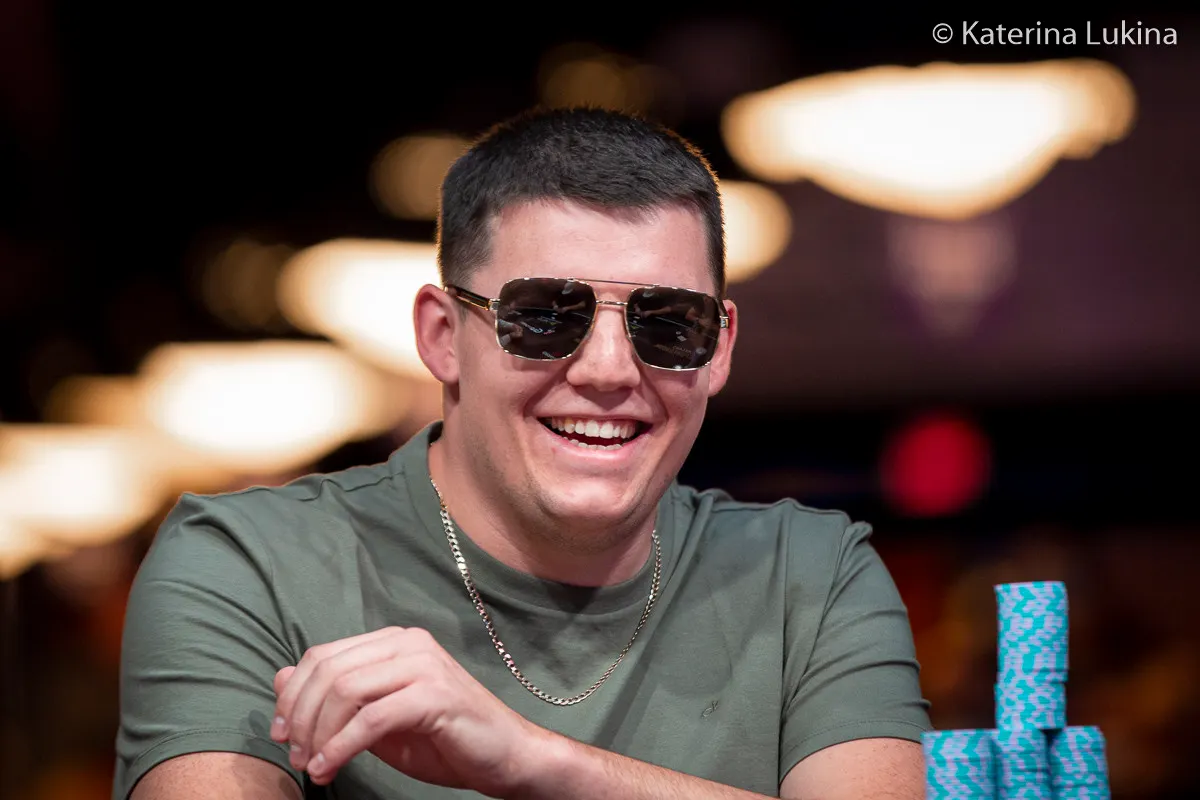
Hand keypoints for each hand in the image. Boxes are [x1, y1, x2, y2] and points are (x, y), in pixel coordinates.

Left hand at [270, 626, 546, 795]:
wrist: (506, 756)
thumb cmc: (444, 739)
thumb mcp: (377, 719)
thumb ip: (335, 697)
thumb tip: (279, 678)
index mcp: (394, 641)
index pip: (323, 656)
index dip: (292, 695)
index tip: (280, 734)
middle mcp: (408, 643)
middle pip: (329, 670)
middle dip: (299, 717)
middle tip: (294, 755)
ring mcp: (423, 665)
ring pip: (345, 690)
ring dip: (318, 734)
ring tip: (312, 766)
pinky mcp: (435, 694)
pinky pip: (371, 718)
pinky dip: (340, 747)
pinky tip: (329, 768)